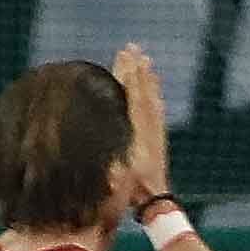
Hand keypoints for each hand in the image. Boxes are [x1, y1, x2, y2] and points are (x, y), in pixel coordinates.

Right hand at [111, 42, 174, 212]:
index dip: (129, 77)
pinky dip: (153, 93)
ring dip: (147, 78)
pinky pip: (157, 109)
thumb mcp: (115, 177)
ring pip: (152, 99)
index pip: (133, 99)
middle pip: (143, 93)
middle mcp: (150, 129)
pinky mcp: (158, 137)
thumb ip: (107, 161)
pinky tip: (153, 85)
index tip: (125, 57)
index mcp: (138, 134)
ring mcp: (156, 133)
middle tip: (133, 48)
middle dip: (136, 70)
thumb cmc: (131, 192)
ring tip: (144, 59)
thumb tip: (91, 147)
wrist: (156, 202)